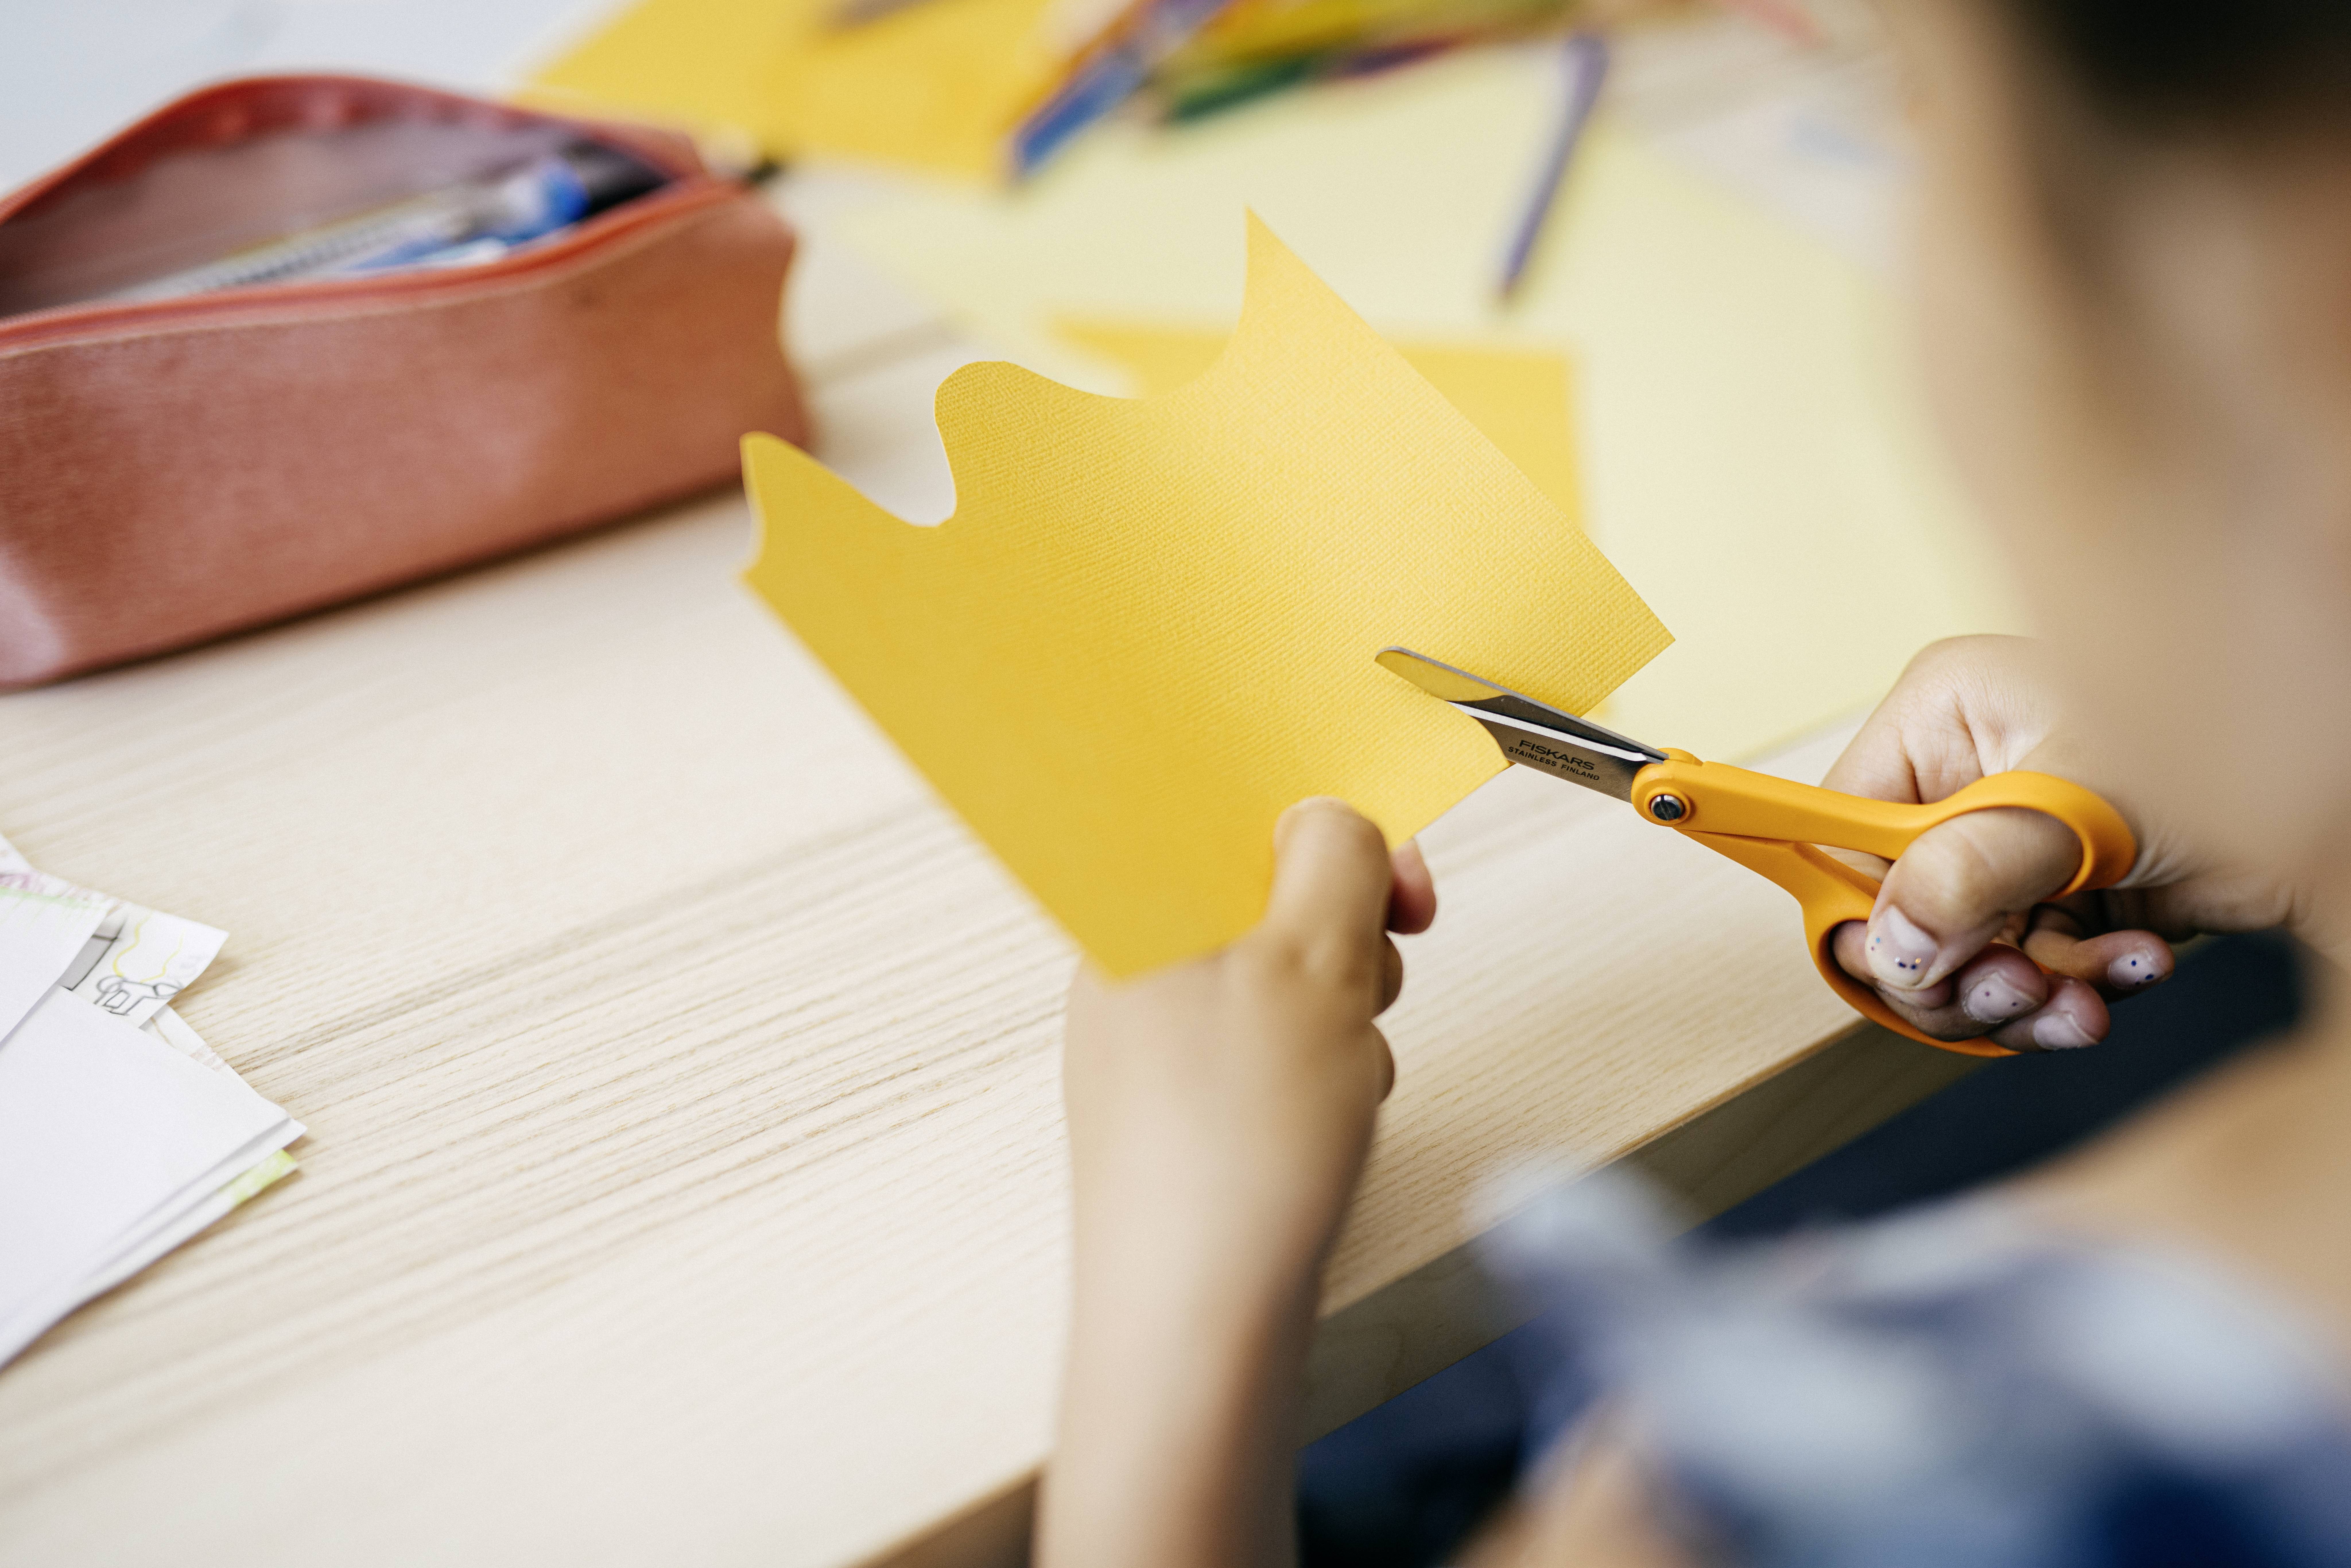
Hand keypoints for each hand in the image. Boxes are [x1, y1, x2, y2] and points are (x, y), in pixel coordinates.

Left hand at [1042, 801, 1434, 1567]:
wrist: (1197, 1322)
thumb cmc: (1240, 1148)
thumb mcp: (1314, 960)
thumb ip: (1334, 859)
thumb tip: (1332, 818)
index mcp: (1131, 906)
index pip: (1236, 813)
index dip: (1336, 831)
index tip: (1403, 881)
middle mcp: (1127, 967)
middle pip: (1269, 896)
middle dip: (1349, 936)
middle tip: (1371, 983)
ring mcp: (1151, 1043)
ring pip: (1284, 979)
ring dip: (1342, 1012)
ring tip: (1341, 1073)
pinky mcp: (1182, 1110)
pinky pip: (1272, 1050)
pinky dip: (1319, 1071)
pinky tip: (1324, 1120)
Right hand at [1825, 636, 2305, 1049]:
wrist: (2336, 806)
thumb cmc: (2221, 747)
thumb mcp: (2073, 811)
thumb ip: (1965, 877)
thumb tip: (1888, 950)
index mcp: (1941, 715)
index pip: (1844, 827)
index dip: (1864, 912)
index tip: (1908, 968)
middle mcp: (1962, 773)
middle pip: (1897, 906)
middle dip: (1963, 968)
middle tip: (2019, 990)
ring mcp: (2007, 837)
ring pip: (1961, 953)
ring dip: (2027, 992)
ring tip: (2090, 997)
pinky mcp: (2056, 891)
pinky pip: (2022, 967)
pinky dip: (2074, 987)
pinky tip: (2134, 970)